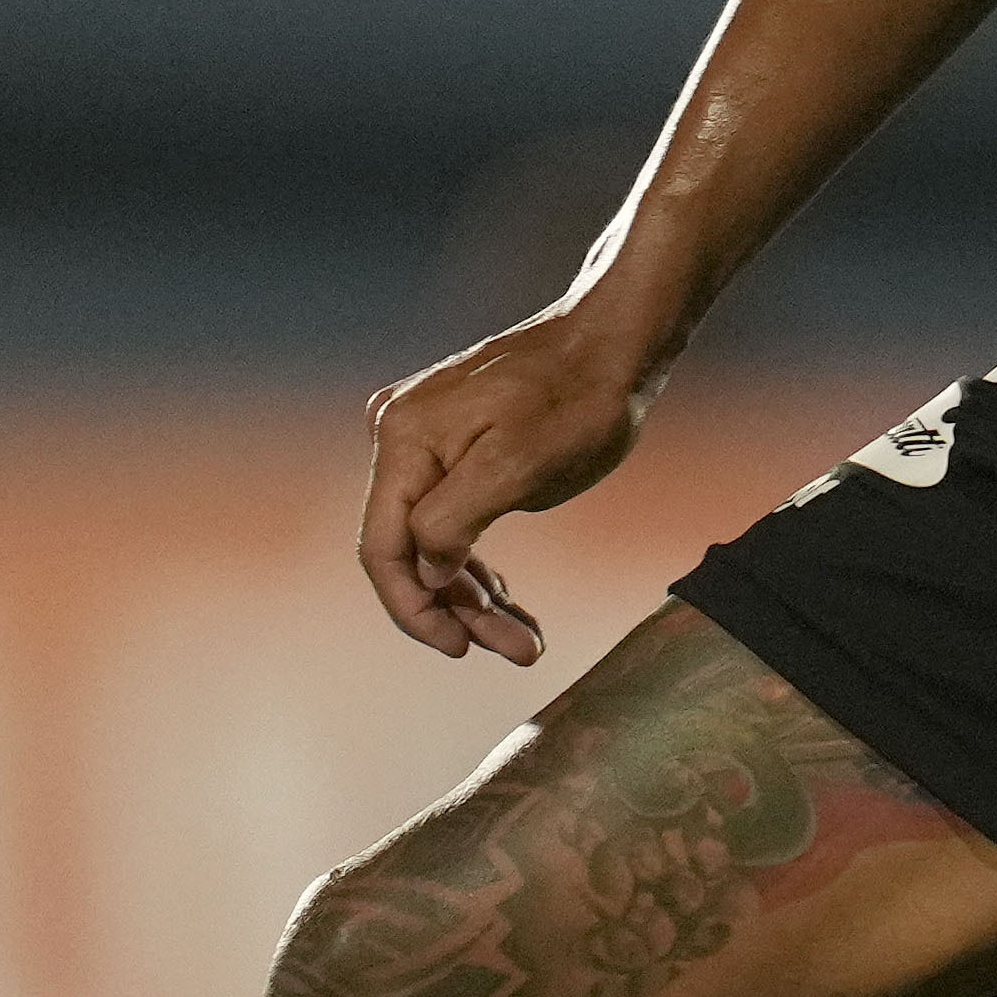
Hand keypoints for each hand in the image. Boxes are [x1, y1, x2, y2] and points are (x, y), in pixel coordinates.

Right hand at [355, 301, 662, 662]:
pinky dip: (479, 567)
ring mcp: (427, 443)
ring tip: (526, 640)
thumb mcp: (519, 466)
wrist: (614, 346)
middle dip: (457, 611)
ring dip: (475, 599)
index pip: (382, 548)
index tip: (459, 651)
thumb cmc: (577, 400)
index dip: (414, 609)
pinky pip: (454, 522)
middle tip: (520, 651)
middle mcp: (400, 438)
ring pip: (436, 544)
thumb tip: (425, 571)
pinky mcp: (457, 450)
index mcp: (403, 440)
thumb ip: (455, 520)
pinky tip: (508, 603)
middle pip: (409, 552)